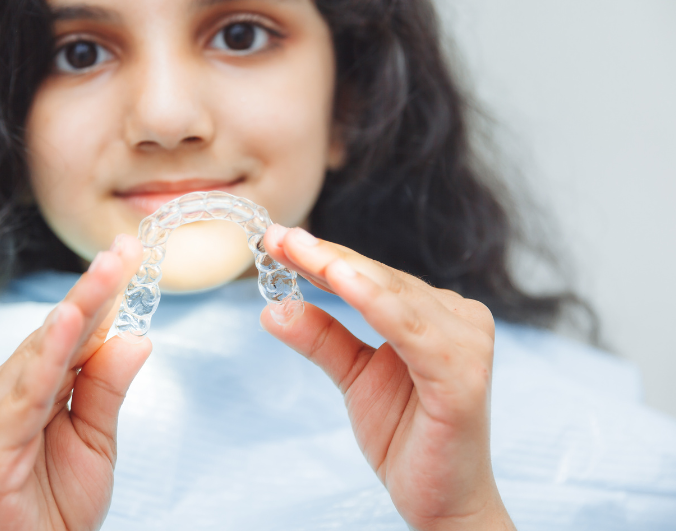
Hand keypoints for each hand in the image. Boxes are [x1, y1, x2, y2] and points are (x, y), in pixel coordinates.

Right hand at [0, 234, 150, 530]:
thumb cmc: (58, 504)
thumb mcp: (96, 439)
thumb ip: (108, 388)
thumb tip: (137, 338)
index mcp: (32, 384)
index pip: (72, 330)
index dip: (102, 293)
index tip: (130, 253)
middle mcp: (5, 389)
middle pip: (57, 331)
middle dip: (95, 290)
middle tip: (125, 250)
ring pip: (42, 351)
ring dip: (77, 310)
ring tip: (108, 271)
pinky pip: (26, 393)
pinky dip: (47, 356)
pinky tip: (68, 324)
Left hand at [260, 225, 514, 530]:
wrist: (442, 502)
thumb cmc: (407, 436)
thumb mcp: (354, 377)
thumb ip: (322, 338)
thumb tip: (274, 307)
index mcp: (433, 314)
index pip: (369, 276)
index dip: (322, 256)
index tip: (276, 239)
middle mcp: (456, 318)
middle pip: (379, 277)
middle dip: (324, 256)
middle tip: (277, 237)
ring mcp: (465, 343)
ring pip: (393, 294)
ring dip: (343, 269)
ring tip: (299, 250)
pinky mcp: (463, 375)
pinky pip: (411, 330)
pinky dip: (376, 302)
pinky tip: (341, 280)